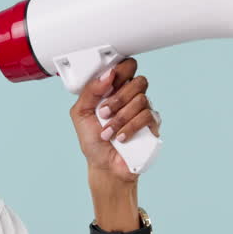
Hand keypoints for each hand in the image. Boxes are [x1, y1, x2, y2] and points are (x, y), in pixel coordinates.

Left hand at [69, 57, 161, 182]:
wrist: (103, 166)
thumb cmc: (93, 140)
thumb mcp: (80, 113)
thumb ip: (89, 91)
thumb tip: (107, 74)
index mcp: (114, 90)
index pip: (127, 67)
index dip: (121, 69)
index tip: (110, 81)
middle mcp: (131, 98)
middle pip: (138, 81)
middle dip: (118, 98)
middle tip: (104, 113)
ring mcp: (143, 111)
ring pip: (142, 99)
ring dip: (120, 117)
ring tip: (108, 132)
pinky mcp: (152, 127)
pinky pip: (147, 117)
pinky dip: (130, 127)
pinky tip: (120, 138)